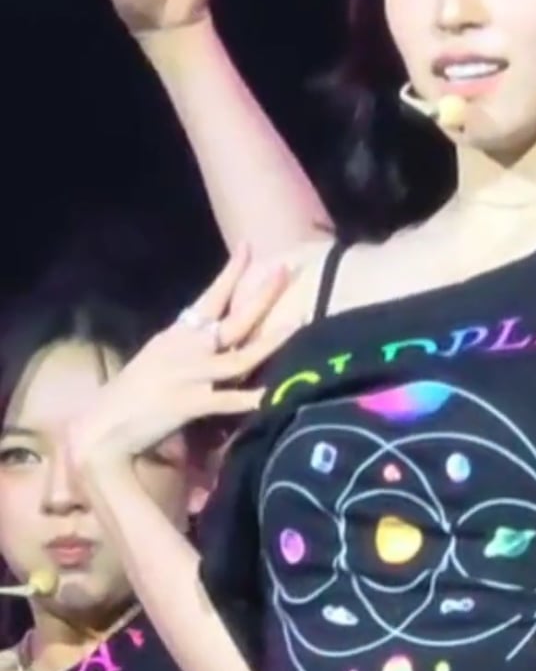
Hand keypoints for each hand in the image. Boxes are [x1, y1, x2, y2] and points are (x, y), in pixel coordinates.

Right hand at [68, 249, 287, 475]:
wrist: (104, 423)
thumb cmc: (133, 394)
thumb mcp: (159, 359)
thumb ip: (186, 348)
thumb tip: (213, 339)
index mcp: (178, 335)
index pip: (210, 297)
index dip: (231, 272)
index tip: (250, 247)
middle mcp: (186, 348)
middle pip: (232, 318)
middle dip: (261, 294)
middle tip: (286, 270)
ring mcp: (190, 375)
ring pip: (239, 357)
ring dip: (269, 342)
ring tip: (296, 326)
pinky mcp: (190, 403)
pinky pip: (227, 400)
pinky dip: (251, 398)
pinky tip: (273, 394)